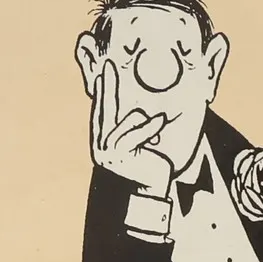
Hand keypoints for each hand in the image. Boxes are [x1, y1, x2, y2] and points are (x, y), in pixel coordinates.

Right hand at [88, 58, 171, 197]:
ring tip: (161, 123)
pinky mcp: (120, 155)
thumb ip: (136, 129)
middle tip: (108, 66)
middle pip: (105, 109)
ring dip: (146, 126)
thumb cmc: (146, 171)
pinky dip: (150, 127)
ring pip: (127, 123)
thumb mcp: (140, 146)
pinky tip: (161, 120)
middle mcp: (102, 145)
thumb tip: (141, 111)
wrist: (147, 195)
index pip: (103, 111)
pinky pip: (136, 133)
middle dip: (107, 86)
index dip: (103, 91)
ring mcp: (109, 151)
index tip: (105, 71)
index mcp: (104, 142)